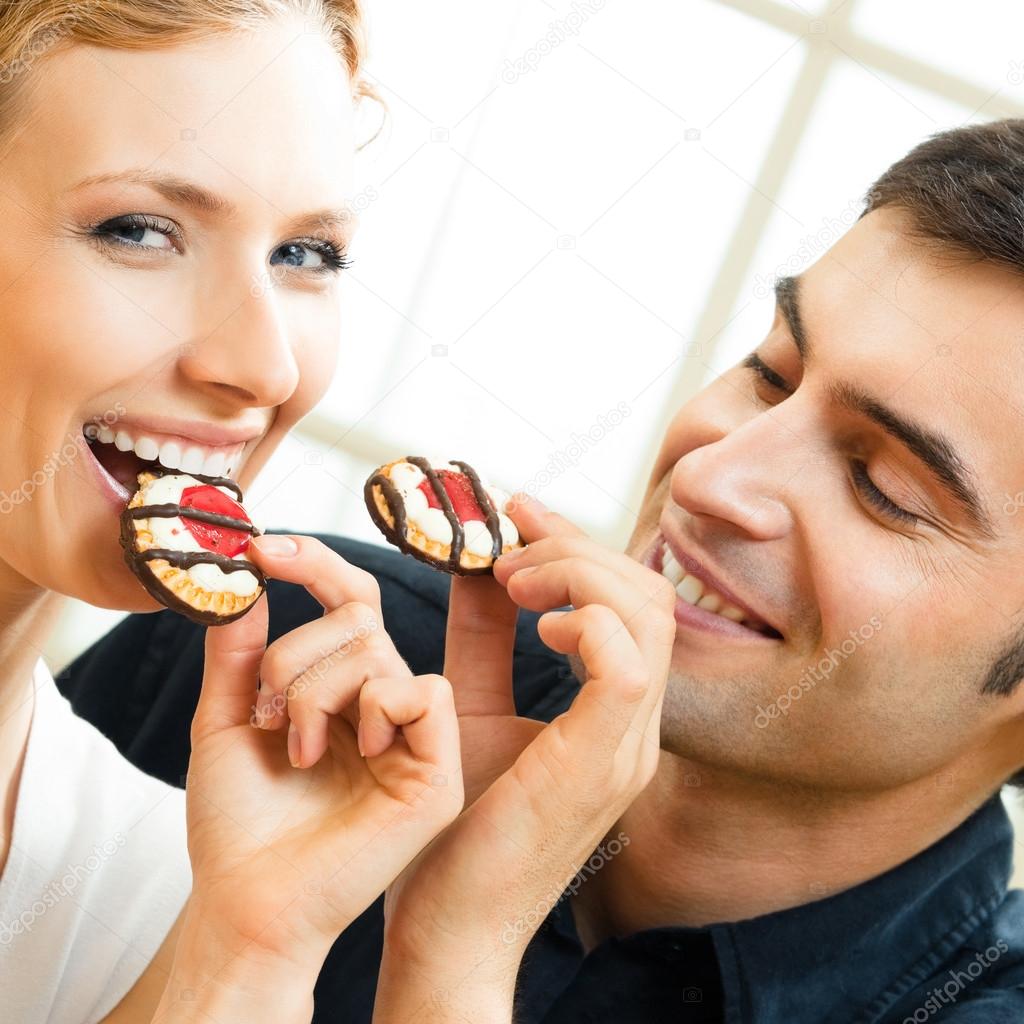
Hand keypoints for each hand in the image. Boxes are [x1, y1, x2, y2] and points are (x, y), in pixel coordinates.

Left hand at [181, 535, 463, 980]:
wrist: (247, 901)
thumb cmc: (238, 824)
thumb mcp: (225, 720)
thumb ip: (239, 651)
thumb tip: (245, 581)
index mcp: (343, 691)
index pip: (351, 603)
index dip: (316, 565)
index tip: (263, 550)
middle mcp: (384, 706)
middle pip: (359, 621)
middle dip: (294, 654)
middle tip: (267, 713)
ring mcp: (415, 738)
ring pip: (379, 653)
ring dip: (316, 691)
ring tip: (297, 748)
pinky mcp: (438, 772)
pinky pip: (425, 692)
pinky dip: (376, 708)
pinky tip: (358, 752)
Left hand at [373, 496, 675, 1020]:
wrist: (448, 929)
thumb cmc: (457, 826)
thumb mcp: (469, 703)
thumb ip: (481, 635)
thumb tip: (476, 563)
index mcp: (615, 714)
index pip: (631, 601)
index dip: (579, 541)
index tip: (519, 508)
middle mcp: (638, 728)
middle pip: (647, 594)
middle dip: (577, 548)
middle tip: (509, 548)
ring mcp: (628, 749)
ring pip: (645, 616)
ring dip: (578, 574)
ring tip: (513, 580)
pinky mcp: (601, 766)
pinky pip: (625, 667)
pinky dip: (589, 622)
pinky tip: (540, 624)